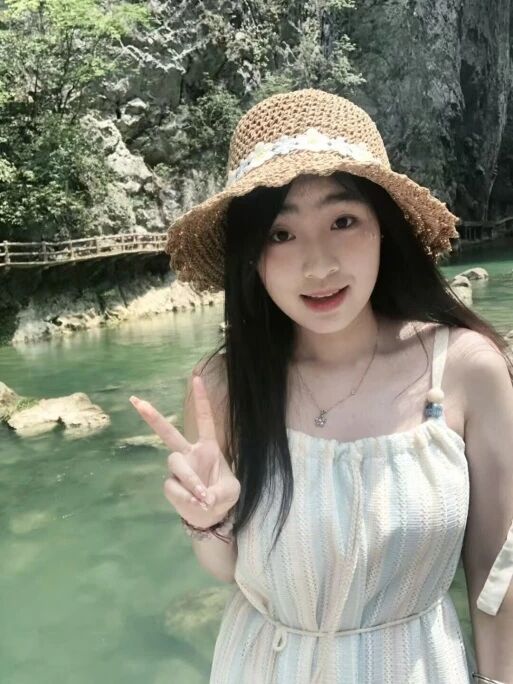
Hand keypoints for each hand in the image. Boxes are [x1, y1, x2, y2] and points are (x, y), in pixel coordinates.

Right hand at [129, 375, 240, 529]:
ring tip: (203, 497)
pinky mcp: (171, 486)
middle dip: (153, 417)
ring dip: (190, 480)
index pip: (204, 419)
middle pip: (168, 434)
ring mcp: (178, 469)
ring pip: (176, 465)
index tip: (196, 378)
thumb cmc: (223, 495)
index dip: (201, 400)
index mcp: (208, 447)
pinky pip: (174, 487)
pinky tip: (197, 504)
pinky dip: (187, 497)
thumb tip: (202, 497)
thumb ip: (218, 492)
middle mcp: (189, 453)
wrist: (211, 516)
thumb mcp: (231, 492)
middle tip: (137, 401)